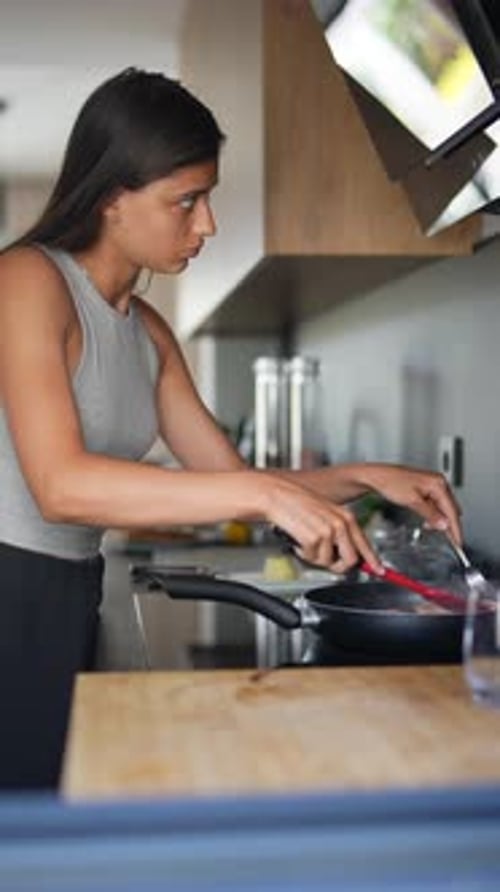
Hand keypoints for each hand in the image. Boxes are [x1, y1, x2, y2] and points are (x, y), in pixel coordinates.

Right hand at [260, 474, 383, 574]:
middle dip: (338, 566)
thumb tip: (347, 554)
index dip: (373, 561)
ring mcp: (328, 531)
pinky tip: (297, 540)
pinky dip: (303, 553)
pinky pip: (312, 558)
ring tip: (306, 542)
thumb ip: (339, 533)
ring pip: (330, 562)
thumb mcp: (324, 514)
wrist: (275, 495)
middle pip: (351, 560)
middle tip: (324, 559)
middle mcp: (340, 523)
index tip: (380, 571)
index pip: (365, 544)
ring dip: (316, 558)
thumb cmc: (296, 504)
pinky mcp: (314, 537)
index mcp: (346, 516)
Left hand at [362, 464, 461, 544]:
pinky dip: (434, 515)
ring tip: (435, 532)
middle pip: (450, 509)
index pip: (452, 510)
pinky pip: (435, 505)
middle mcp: (438, 482)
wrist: (376, 476)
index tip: (457, 542)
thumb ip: (430, 514)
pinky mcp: (425, 488)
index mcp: (438, 483)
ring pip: (443, 508)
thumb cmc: (390, 482)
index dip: (455, 528)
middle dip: (449, 525)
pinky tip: (428, 522)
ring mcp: (432, 485)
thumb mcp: (412, 501)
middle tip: (451, 541)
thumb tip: (444, 524)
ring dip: (440, 520)